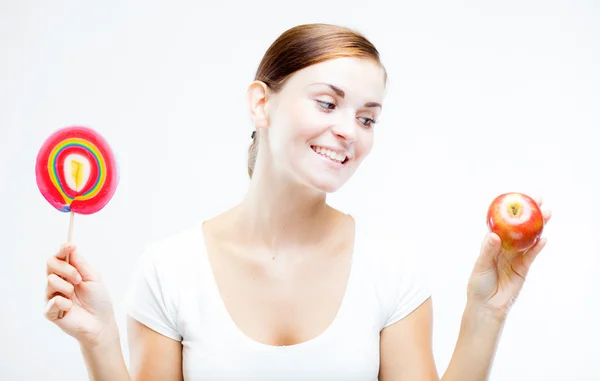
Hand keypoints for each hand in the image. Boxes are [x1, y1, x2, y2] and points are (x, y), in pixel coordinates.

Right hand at [44, 243, 118, 347]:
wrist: (101, 323)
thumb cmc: (98, 300)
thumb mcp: (93, 277)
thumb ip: (80, 263)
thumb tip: (70, 246)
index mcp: (67, 273)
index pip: (58, 257)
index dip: (62, 249)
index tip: (68, 245)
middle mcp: (57, 282)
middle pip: (50, 264)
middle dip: (67, 269)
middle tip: (79, 279)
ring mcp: (51, 296)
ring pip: (50, 280)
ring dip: (68, 287)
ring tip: (75, 296)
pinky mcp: (49, 311)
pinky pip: (52, 300)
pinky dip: (65, 302)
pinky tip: (70, 307)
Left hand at [467, 196, 551, 319]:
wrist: (487, 306)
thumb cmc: (479, 285)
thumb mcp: (481, 266)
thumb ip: (488, 251)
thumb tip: (494, 235)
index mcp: (491, 244)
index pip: (502, 224)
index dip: (510, 212)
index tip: (518, 199)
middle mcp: (504, 249)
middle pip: (519, 229)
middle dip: (528, 215)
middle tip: (539, 202)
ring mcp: (515, 258)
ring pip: (528, 240)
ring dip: (537, 228)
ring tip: (547, 215)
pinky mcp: (523, 269)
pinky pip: (531, 255)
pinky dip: (537, 247)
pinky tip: (543, 238)